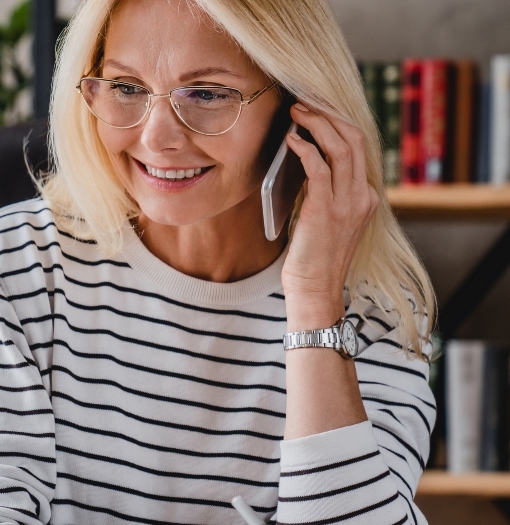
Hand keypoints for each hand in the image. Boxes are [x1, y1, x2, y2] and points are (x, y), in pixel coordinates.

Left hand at [281, 103, 379, 327]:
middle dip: (329, 114)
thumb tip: (305, 159)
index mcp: (366, 197)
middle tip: (304, 101)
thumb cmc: (312, 256)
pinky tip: (291, 140)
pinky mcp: (326, 209)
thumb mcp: (325, 218)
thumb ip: (323, 190)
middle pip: (354, 138)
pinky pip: (319, 167)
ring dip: (317, 124)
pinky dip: (306, 148)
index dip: (338, 122)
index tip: (317, 107)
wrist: (314, 290)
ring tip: (296, 111)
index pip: (359, 147)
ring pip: (341, 147)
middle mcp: (363, 196)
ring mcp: (348, 203)